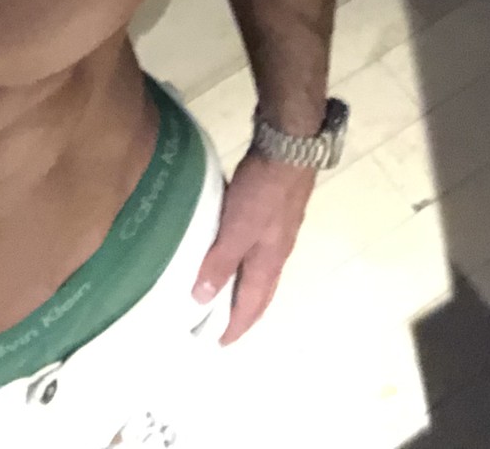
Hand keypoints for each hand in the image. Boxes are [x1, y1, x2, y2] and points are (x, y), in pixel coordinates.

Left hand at [192, 150, 315, 345]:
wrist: (289, 147)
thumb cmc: (262, 191)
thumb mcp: (237, 229)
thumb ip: (221, 261)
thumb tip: (201, 300)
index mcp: (269, 262)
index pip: (253, 304)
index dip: (236, 325)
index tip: (219, 342)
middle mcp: (277, 251)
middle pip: (259, 289)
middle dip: (241, 308)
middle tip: (217, 320)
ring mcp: (277, 228)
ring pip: (258, 266)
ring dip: (241, 281)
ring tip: (218, 286)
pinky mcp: (272, 207)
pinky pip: (255, 244)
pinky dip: (241, 255)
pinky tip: (227, 244)